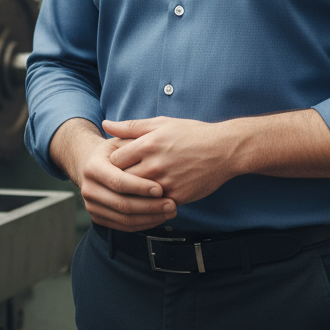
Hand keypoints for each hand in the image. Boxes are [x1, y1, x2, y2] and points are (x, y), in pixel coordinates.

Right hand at [51, 118, 176, 231]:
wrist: (94, 165)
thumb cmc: (115, 151)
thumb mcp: (121, 140)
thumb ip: (129, 136)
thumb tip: (125, 128)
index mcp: (93, 167)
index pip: (118, 182)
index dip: (140, 187)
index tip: (161, 188)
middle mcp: (88, 189)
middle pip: (122, 204)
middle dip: (149, 206)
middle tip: (172, 205)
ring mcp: (91, 205)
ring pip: (124, 219)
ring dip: (150, 218)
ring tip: (170, 211)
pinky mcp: (98, 217)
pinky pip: (123, 226)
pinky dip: (143, 224)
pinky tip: (159, 217)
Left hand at [103, 116, 236, 204]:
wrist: (223, 150)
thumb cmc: (191, 134)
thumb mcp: (161, 123)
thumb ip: (131, 126)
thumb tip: (106, 125)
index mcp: (148, 144)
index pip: (114, 160)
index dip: (113, 163)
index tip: (119, 163)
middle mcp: (154, 164)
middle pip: (122, 180)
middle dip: (119, 181)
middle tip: (120, 180)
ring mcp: (166, 183)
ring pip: (136, 196)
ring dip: (133, 194)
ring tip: (134, 190)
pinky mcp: (177, 197)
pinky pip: (155, 206)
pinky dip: (150, 203)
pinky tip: (151, 198)